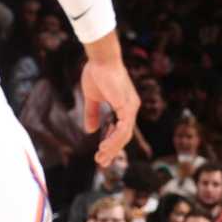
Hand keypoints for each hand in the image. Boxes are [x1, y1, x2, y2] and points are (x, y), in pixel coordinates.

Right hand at [81, 34, 140, 167]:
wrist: (100, 59)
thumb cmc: (97, 73)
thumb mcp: (92, 98)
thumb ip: (92, 113)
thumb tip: (90, 130)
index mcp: (125, 105)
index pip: (121, 130)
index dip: (111, 143)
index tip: (101, 154)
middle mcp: (131, 108)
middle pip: (124, 136)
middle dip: (112, 150)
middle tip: (101, 162)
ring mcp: (131, 107)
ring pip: (124, 135)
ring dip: (112, 148)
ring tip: (100, 157)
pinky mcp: (127, 106)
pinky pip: (123, 128)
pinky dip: (114, 138)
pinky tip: (104, 146)